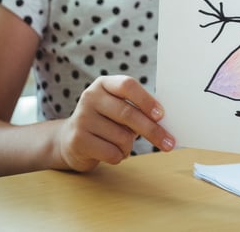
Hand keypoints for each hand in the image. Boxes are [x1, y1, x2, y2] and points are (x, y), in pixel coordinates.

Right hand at [54, 75, 174, 172]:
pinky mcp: (78, 140)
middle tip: (168, 143)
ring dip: (129, 146)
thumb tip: (164, 121)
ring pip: (122, 136)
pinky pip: (112, 153)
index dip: (146, 100)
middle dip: (152, 130)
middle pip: (128, 113)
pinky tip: (110, 152)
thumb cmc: (105, 122)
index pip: (127, 85)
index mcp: (104, 84)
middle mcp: (90, 97)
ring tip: (122, 145)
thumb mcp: (118, 108)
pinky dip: (119, 156)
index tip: (161, 115)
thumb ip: (137, 109)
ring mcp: (82, 118)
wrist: (70, 140)